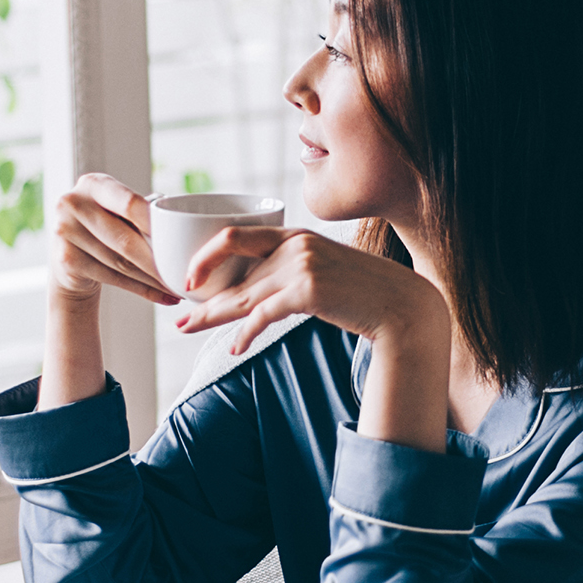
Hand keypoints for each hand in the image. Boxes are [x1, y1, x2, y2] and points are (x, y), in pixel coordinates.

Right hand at [46, 173, 179, 307]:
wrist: (69, 253)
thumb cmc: (105, 227)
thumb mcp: (117, 211)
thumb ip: (142, 212)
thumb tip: (181, 227)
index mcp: (93, 184)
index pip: (130, 203)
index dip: (156, 224)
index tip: (179, 241)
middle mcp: (72, 203)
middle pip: (125, 239)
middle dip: (158, 260)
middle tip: (184, 273)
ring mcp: (64, 232)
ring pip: (122, 263)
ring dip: (154, 279)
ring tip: (178, 287)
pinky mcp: (66, 260)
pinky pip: (113, 278)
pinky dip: (143, 290)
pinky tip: (163, 296)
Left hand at [178, 228, 454, 450]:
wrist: (401, 306)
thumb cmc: (364, 293)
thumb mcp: (324, 271)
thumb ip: (292, 273)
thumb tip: (260, 296)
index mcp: (295, 236)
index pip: (235, 235)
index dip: (206, 256)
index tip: (191, 279)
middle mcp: (294, 246)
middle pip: (233, 272)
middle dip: (203, 298)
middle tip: (180, 316)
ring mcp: (301, 266)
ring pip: (243, 296)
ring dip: (213, 318)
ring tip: (189, 330)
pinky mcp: (308, 291)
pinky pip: (264, 315)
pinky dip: (246, 333)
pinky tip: (236, 347)